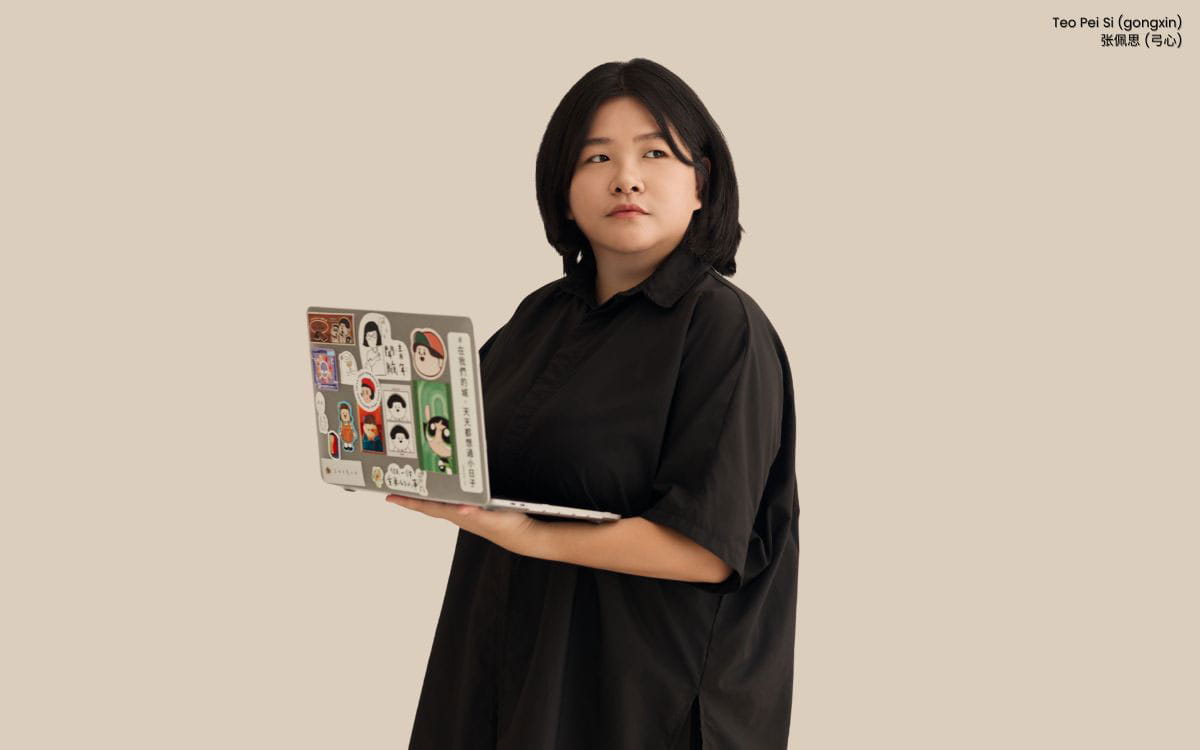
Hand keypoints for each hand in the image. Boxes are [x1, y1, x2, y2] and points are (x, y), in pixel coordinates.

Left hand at [385, 493, 536, 554]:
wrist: (524, 537)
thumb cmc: (508, 527)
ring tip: (414, 486)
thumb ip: (476, 513)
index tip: (390, 497)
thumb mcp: (492, 518)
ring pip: (438, 502)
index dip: (408, 501)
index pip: (427, 506)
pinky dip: (443, 494)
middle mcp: (458, 514)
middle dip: (412, 497)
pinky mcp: (475, 510)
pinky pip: (452, 500)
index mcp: (458, 514)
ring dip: (425, 495)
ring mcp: (465, 513)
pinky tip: (444, 489)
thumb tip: (461, 507)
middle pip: (428, 504)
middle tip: (395, 487)